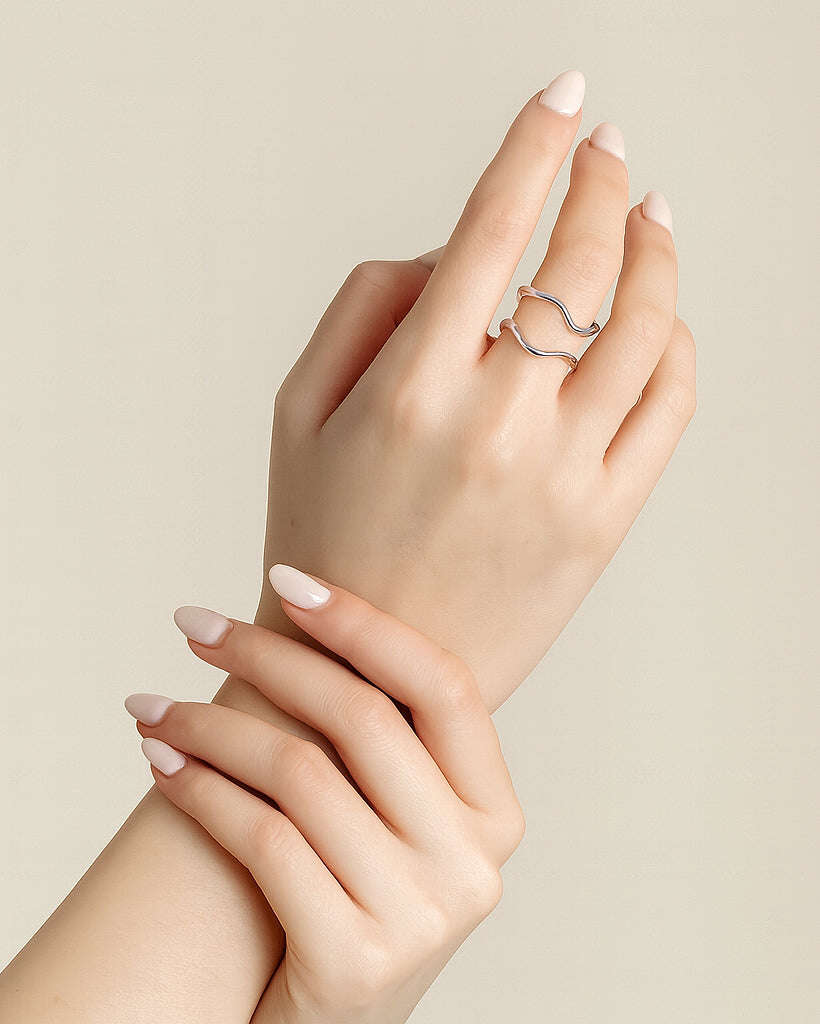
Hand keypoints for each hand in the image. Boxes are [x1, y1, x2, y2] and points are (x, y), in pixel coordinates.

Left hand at [127, 569, 524, 1022]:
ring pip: (300, 773)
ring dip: (209, 725)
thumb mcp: (390, 822)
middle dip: (266, 656)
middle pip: (364, 718)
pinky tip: (160, 764)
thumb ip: (380, 744)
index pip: (443, 684)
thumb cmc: (348, 898)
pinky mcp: (355, 961)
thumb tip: (299, 619)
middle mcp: (474, 861)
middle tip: (192, 625)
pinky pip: (262, 840)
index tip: (285, 579)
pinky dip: (199, 790)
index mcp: (495, 810)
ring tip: (151, 705)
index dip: (364, 623)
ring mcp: (423, 916)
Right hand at [253, 72, 694, 709]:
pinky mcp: (605, 523)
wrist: (368, 674)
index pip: (492, 229)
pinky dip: (678, 345)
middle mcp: (496, 423)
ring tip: (648, 216)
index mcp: (411, 386)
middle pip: (580, 264)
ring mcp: (563, 476)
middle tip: (607, 151)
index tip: (565, 97)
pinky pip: (670, 408)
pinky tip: (663, 317)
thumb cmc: (323, 538)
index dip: (534, 146)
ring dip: (655, 252)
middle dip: (601, 184)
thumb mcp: (295, 411)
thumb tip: (451, 256)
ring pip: (645, 327)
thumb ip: (364, 306)